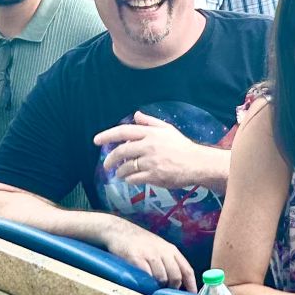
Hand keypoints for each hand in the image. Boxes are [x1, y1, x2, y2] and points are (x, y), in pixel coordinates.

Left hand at [93, 112, 219, 190]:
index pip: (123, 131)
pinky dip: (129, 180)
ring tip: (120, 174)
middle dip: (110, 159)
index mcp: (150, 133)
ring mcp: (151, 162)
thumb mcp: (167, 129)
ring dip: (119, 172)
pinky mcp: (154, 176)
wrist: (197, 164)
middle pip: (121, 152)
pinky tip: (130, 180)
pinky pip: (134, 179)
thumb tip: (136, 115)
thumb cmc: (182, 146)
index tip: (96, 140)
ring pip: (126, 168)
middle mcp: (148, 146)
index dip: (107, 135)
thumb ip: (150, 122)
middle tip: (106, 165)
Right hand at [97, 217, 196, 290]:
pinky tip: (143, 284)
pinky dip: (147, 283)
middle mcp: (163, 251)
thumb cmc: (140, 242)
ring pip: (162, 278)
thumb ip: (169, 262)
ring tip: (152, 288)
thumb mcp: (159, 248)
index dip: (191, 285)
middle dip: (172, 288)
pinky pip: (146, 276)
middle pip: (176, 276)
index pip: (186, 269)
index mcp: (171, 249)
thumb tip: (178, 283)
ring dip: (158, 287)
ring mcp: (150, 254)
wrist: (118, 230)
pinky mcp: (136, 258)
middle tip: (165, 293)